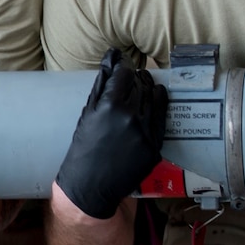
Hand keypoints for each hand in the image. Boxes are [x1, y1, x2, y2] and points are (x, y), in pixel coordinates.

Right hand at [54, 49, 167, 219]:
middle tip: (133, 75)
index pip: (124, 74)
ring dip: (149, 88)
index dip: (123, 66)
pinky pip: (161, 117)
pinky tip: (157, 96)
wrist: (90, 187)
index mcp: (110, 107)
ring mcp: (146, 132)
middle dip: (136, 77)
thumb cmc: (83, 150)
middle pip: (141, 85)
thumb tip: (112, 57)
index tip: (122, 65)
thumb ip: (101, 85)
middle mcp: (131, 117)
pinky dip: (160, 104)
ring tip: (144, 84)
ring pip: (154, 98)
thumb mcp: (87, 114)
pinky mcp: (155, 145)